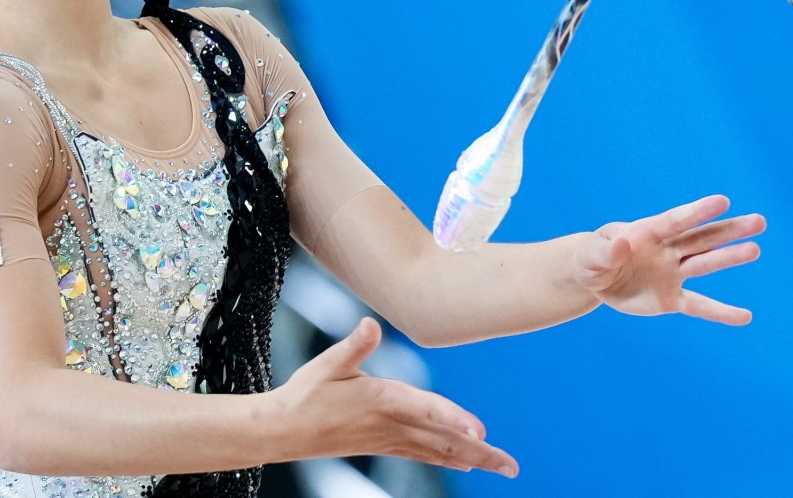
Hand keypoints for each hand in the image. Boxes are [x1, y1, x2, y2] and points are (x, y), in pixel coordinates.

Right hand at [271, 317, 518, 476]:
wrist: (281, 430)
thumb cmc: (305, 392)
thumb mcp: (328, 363)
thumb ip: (354, 345)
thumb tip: (370, 324)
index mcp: (382, 399)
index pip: (426, 409)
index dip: (454, 418)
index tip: (481, 431)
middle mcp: (391, 424)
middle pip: (443, 440)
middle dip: (480, 453)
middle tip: (511, 467)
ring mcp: (388, 439)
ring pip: (438, 452)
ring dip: (472, 459)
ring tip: (501, 467)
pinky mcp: (382, 445)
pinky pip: (423, 454)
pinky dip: (448, 458)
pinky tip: (465, 462)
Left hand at [571, 194, 764, 323]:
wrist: (593, 278)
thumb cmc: (591, 258)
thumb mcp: (590, 255)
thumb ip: (606, 251)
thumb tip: (623, 243)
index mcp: (646, 233)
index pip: (675, 221)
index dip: (697, 212)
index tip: (722, 201)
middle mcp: (666, 250)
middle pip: (702, 238)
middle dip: (729, 230)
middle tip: (759, 221)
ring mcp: (672, 274)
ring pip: (705, 264)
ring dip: (729, 258)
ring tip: (755, 249)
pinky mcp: (671, 299)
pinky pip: (699, 306)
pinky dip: (721, 312)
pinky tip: (744, 317)